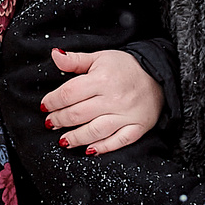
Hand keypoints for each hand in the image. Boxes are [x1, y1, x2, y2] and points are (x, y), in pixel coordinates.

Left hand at [43, 47, 163, 152]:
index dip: (53, 101)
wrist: (158, 74)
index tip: (46, 106)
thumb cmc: (126, 67)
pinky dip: (103, 147)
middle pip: (78, 114)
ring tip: (63, 140)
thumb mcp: (100, 57)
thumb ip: (75, 60)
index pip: (69, 93)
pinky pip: (119, 141)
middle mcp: (114, 98)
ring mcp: (127, 114)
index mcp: (102, 79)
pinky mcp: (137, 127)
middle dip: (60, 120)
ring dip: (76, 138)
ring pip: (96, 131)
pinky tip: (89, 150)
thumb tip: (55, 54)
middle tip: (51, 123)